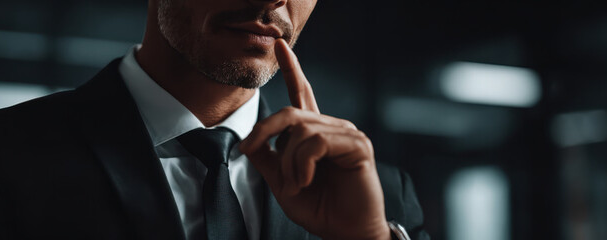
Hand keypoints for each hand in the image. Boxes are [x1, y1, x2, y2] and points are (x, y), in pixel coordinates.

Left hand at [240, 39, 389, 239]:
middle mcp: (331, 127)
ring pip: (300, 130)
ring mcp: (347, 134)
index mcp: (314, 134)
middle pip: (289, 113)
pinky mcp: (357, 145)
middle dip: (263, 130)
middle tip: (249, 151)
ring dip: (288, 162)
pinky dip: (303, 164)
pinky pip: (316, 142)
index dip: (291, 69)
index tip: (279, 46)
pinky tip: (307, 180)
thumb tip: (249, 141)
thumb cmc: (320, 209)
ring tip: (297, 184)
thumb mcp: (281, 184)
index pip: (301, 94)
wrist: (345, 233)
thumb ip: (267, 160)